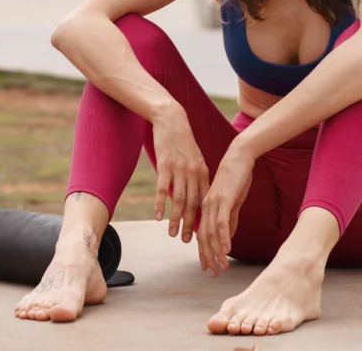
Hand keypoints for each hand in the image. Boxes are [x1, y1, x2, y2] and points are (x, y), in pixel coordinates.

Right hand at [151, 103, 208, 243]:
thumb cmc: (182, 141)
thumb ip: (196, 177)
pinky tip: (158, 217)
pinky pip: (163, 189)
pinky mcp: (165, 165)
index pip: (204, 201)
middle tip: (187, 241)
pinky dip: (160, 204)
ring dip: (176, 219)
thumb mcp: (194, 159)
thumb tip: (195, 197)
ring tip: (172, 234)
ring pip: (178, 200)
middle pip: (193, 204)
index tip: (202, 234)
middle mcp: (193, 173)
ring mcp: (179, 169)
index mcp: (202, 172)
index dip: (202, 219)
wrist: (172, 120)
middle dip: (191, 225)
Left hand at [197, 143, 253, 275]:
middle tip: (213, 273)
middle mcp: (206, 207)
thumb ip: (229, 218)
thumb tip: (228, 236)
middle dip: (208, 257)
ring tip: (222, 266)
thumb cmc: (237, 178)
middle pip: (204, 238)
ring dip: (217, 252)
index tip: (207, 267)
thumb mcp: (232, 201)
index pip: (202, 235)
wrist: (239, 157)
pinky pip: (222, 222)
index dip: (203, 252)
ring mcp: (214, 203)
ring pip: (212, 233)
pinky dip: (224, 237)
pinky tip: (227, 250)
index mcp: (206, 207)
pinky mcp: (224, 199)